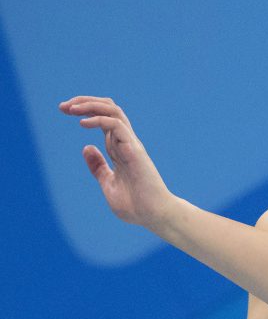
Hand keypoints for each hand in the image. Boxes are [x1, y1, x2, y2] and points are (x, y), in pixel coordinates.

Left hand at [58, 96, 178, 230]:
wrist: (154, 216)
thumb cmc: (136, 205)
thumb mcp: (108, 183)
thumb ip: (98, 167)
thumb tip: (87, 148)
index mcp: (119, 149)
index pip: (103, 118)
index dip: (84, 110)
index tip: (64, 110)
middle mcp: (125, 142)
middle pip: (108, 108)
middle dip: (84, 101)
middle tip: (63, 107)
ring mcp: (131, 144)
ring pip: (113, 111)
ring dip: (90, 105)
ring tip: (71, 109)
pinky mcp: (134, 150)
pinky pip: (117, 125)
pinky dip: (99, 119)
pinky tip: (82, 124)